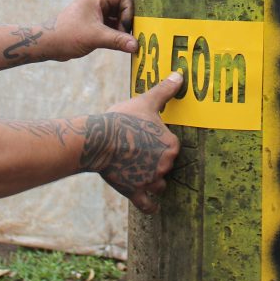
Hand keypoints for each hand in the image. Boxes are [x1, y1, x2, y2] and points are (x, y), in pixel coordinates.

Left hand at [48, 0, 136, 60]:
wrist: (48, 45)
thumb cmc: (67, 35)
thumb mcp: (94, 37)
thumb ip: (117, 40)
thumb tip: (136, 46)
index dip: (128, 11)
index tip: (124, 27)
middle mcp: (98, 3)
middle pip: (123, 7)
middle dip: (126, 22)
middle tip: (125, 37)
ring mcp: (97, 14)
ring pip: (119, 18)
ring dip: (122, 30)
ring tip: (121, 43)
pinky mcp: (95, 25)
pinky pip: (112, 27)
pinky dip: (117, 35)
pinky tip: (118, 46)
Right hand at [86, 73, 182, 212]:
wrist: (99, 139)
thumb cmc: (123, 119)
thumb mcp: (146, 101)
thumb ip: (165, 90)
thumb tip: (179, 75)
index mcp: (171, 146)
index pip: (172, 147)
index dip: (160, 142)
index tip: (148, 138)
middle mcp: (165, 166)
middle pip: (165, 166)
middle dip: (156, 162)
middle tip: (140, 152)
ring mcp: (150, 181)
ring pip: (159, 184)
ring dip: (152, 180)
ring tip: (139, 171)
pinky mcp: (135, 192)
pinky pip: (148, 205)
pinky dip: (150, 205)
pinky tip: (149, 203)